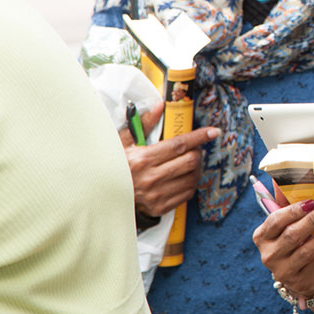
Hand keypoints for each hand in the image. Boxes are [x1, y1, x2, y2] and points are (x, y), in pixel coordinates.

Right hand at [120, 102, 220, 216]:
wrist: (100, 195)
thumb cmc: (114, 165)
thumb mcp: (122, 142)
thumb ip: (143, 123)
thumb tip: (160, 106)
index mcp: (143, 159)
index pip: (180, 145)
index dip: (199, 137)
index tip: (213, 132)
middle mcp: (151, 178)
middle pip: (191, 161)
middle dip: (197, 151)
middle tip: (194, 148)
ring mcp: (156, 195)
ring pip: (192, 177)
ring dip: (196, 168)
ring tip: (188, 162)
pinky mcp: (160, 207)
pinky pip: (187, 193)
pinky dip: (190, 183)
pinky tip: (182, 177)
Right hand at [253, 200, 313, 298]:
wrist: (299, 273)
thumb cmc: (294, 240)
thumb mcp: (287, 223)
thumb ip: (285, 202)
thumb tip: (280, 178)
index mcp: (262, 236)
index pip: (275, 220)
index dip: (293, 210)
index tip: (311, 201)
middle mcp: (268, 255)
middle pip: (291, 235)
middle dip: (311, 220)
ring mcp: (281, 271)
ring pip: (304, 250)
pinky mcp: (297, 282)